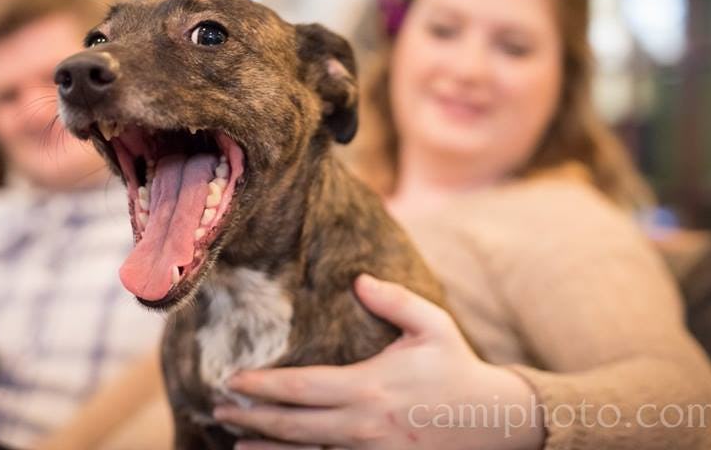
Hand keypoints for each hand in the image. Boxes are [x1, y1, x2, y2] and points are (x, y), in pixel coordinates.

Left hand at [213, 274, 544, 449]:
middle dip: (250, 418)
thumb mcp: (432, 325)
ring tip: (232, 438)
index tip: (232, 379)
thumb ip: (394, 299)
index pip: (301, 388)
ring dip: (265, 447)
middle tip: (217, 408)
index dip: (262, 386)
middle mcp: (362, 424)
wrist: (493, 423)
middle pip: (292, 426)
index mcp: (369, 386)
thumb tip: (357, 278)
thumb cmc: (456, 368)